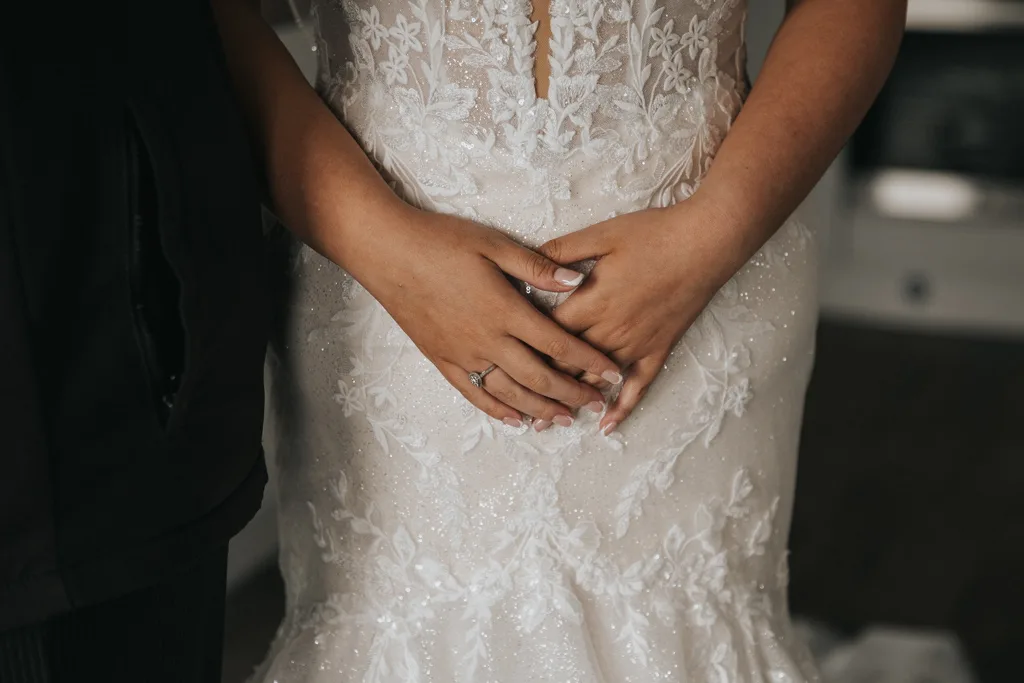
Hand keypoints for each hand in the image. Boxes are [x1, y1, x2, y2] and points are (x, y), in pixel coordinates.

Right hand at [341, 202, 622, 427]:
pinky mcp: (441, 360)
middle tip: (597, 404)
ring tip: (564, 419)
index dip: (589, 361)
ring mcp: (463, 354)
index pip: (558, 344)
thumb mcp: (494, 244)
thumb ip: (538, 266)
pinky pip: (474, 394)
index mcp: (505, 309)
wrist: (387, 252)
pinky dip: (498, 410)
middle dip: (573, 393)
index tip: (614, 373)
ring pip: (510, 393)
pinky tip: (516, 419)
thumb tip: (580, 280)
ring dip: (540, 408)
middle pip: (540, 377)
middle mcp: (487, 340)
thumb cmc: (441, 240)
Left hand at [538, 197, 740, 432]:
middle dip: (541, 384)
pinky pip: (639, 386)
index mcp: (592, 302)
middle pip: (567, 364)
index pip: (548, 335)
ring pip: (597, 381)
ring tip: (548, 422)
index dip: (527, 349)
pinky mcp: (660, 348)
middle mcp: (610, 330)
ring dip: (572, 402)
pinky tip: (607, 426)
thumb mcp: (601, 233)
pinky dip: (623, 408)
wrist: (706, 242)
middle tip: (517, 402)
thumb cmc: (654, 233)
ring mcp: (636, 343)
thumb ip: (562, 250)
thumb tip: (527, 260)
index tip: (507, 360)